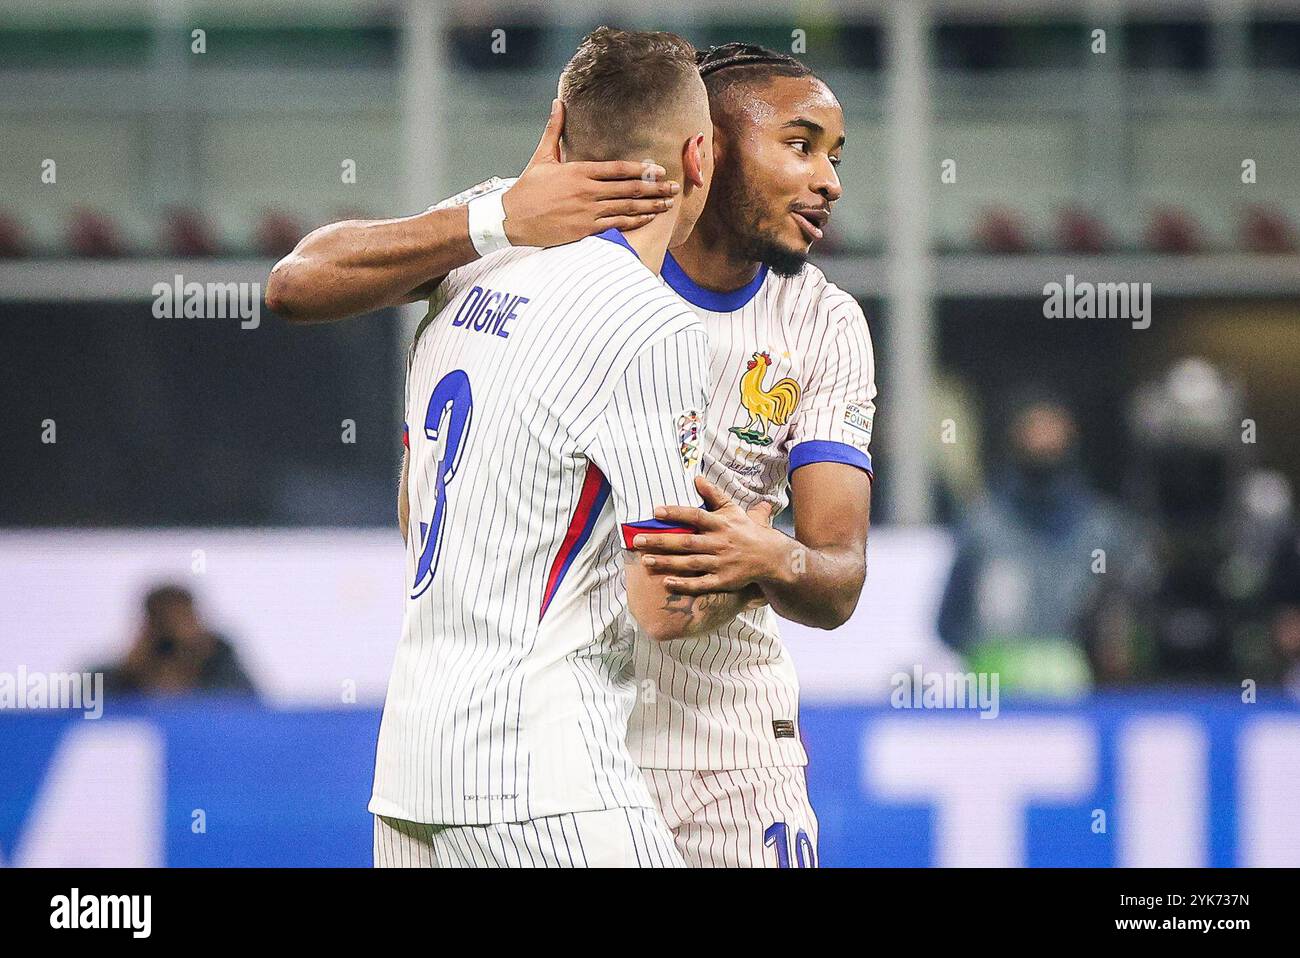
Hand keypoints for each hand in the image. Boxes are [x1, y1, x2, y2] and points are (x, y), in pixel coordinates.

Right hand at [502, 99, 679, 246]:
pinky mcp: (584, 228)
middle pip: (628, 188)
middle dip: (654, 188)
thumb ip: (554, 130)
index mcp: (578, 171)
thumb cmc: (527, 190)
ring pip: (626, 207)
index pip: (617, 169)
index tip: (658, 170)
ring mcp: (587, 211)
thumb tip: (558, 103)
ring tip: (667, 204)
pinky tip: (647, 218)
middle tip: (673, 188)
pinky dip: (634, 221)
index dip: (641, 169)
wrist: (512, 219)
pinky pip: (616, 224)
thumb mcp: (541, 157)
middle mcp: (587, 190)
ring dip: (650, 205)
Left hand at [632, 475, 784, 596]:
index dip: (676, 513)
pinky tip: (666, 582)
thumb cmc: (747, 531)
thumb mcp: (733, 510)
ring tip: (646, 560)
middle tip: (638, 540)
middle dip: (661, 541)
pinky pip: (701, 584)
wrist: (771, 557)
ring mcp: (721, 563)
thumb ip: (714, 494)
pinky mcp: (723, 581)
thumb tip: (697, 477)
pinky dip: (684, 584)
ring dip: (667, 562)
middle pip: (687, 542)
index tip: (656, 511)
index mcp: (721, 524)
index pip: (695, 516)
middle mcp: (719, 543)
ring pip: (690, 563)